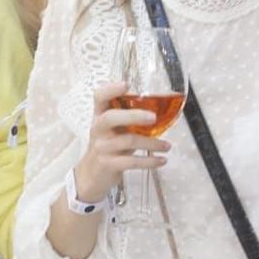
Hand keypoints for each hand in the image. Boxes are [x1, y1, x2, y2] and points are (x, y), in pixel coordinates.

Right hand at [73, 81, 170, 202]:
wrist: (92, 174)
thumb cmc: (108, 146)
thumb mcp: (113, 129)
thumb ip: (128, 118)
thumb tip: (161, 109)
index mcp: (99, 116)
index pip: (99, 97)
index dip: (110, 89)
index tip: (126, 84)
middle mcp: (98, 129)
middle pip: (111, 118)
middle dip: (133, 116)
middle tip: (154, 117)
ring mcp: (102, 147)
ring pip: (128, 141)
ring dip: (152, 143)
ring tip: (167, 146)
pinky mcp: (108, 164)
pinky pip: (131, 162)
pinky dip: (149, 161)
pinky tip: (162, 160)